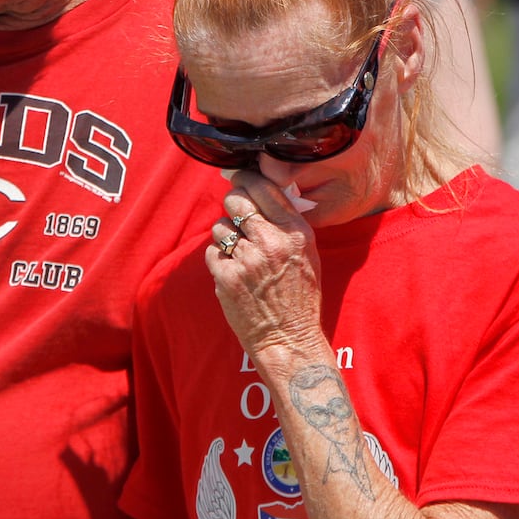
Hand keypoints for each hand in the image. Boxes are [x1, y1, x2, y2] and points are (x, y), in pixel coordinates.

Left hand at [206, 170, 325, 360]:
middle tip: (235, 214)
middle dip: (232, 203)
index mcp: (295, 232)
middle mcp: (271, 242)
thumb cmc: (300, 296)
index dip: (247, 180)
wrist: (289, 339)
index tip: (240, 180)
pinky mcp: (226, 277)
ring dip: (225, 235)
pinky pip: (211, 251)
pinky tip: (233, 271)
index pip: (264, 188)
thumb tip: (259, 191)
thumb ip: (286, 222)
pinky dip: (218, 258)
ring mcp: (246, 260)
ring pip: (220, 226)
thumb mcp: (307, 253)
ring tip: (240, 253)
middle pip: (236, 201)